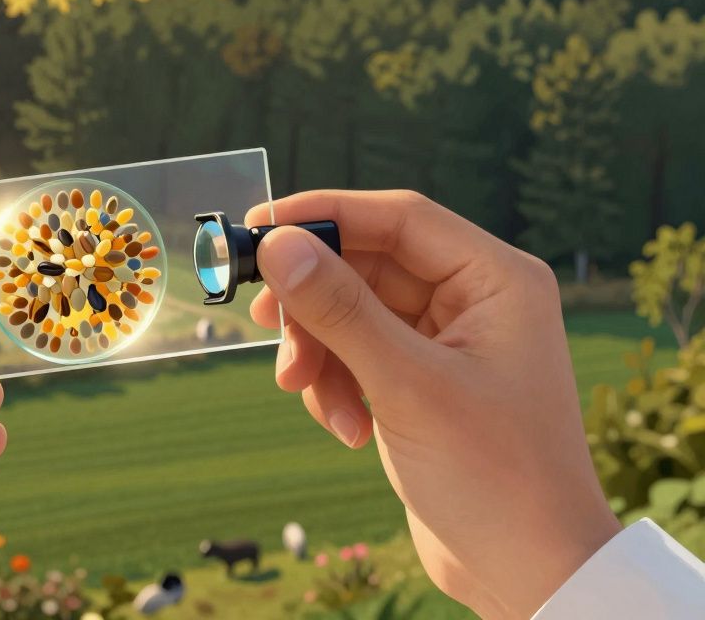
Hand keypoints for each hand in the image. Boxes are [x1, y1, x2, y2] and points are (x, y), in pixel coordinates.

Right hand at [248, 191, 620, 618]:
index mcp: (496, 280)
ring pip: (352, 314)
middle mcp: (473, 299)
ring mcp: (445, 342)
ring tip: (304, 392)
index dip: (324, 214)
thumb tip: (279, 245)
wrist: (529, 572)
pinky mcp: (420, 381)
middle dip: (314, 302)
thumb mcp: (408, 385)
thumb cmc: (496, 476)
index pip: (397, 218)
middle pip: (365, 265)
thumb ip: (340, 310)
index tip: (257, 227)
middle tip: (264, 323)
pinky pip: (357, 355)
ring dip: (319, 351)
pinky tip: (346, 426)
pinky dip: (336, 384)